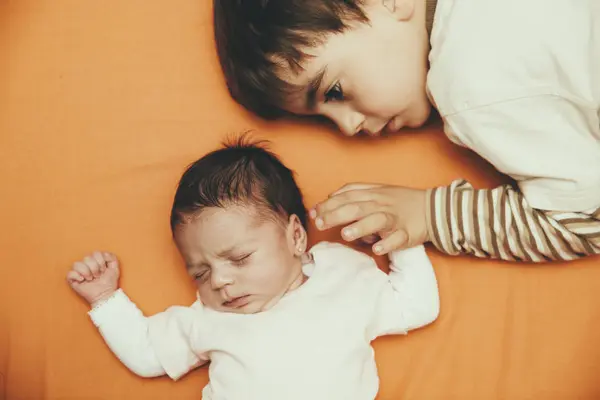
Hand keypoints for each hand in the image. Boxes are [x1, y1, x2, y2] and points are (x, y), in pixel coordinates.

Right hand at [66, 251, 119, 306]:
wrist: (105, 295)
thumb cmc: (109, 282)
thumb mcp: (114, 268)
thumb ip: (112, 257)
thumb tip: (104, 254)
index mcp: (95, 261)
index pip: (96, 253)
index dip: (101, 261)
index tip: (104, 270)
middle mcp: (86, 265)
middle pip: (87, 258)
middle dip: (95, 268)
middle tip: (98, 276)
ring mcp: (78, 272)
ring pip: (77, 264)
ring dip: (86, 272)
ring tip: (91, 279)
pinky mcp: (72, 280)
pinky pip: (70, 273)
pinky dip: (77, 276)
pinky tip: (82, 280)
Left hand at [310, 183, 428, 254]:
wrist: (433, 209)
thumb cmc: (400, 201)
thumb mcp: (376, 191)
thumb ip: (353, 192)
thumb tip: (329, 198)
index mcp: (373, 193)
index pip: (347, 196)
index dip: (329, 204)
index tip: (314, 213)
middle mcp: (381, 204)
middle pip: (356, 207)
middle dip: (336, 215)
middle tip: (320, 224)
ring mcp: (395, 218)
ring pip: (377, 220)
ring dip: (360, 227)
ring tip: (345, 235)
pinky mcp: (407, 232)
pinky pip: (397, 238)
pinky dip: (387, 243)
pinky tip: (377, 249)